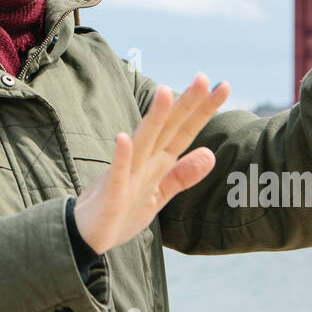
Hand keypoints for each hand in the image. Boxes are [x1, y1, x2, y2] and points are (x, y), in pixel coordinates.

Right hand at [73, 73, 228, 254]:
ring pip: (143, 142)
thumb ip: (182, 175)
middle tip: (202, 77)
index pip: (185, 131)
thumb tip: (211, 154)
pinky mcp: (112, 193)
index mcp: (158, 162)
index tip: (224, 87)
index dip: (204, 110)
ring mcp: (127, 174)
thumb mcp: (159, 196)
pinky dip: (120, 156)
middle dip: (185, 104)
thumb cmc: (121, 211)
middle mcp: (143, 161)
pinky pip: (117, 173)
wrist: (87, 234)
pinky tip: (123, 138)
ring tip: (165, 92)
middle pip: (168, 128)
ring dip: (153, 118)